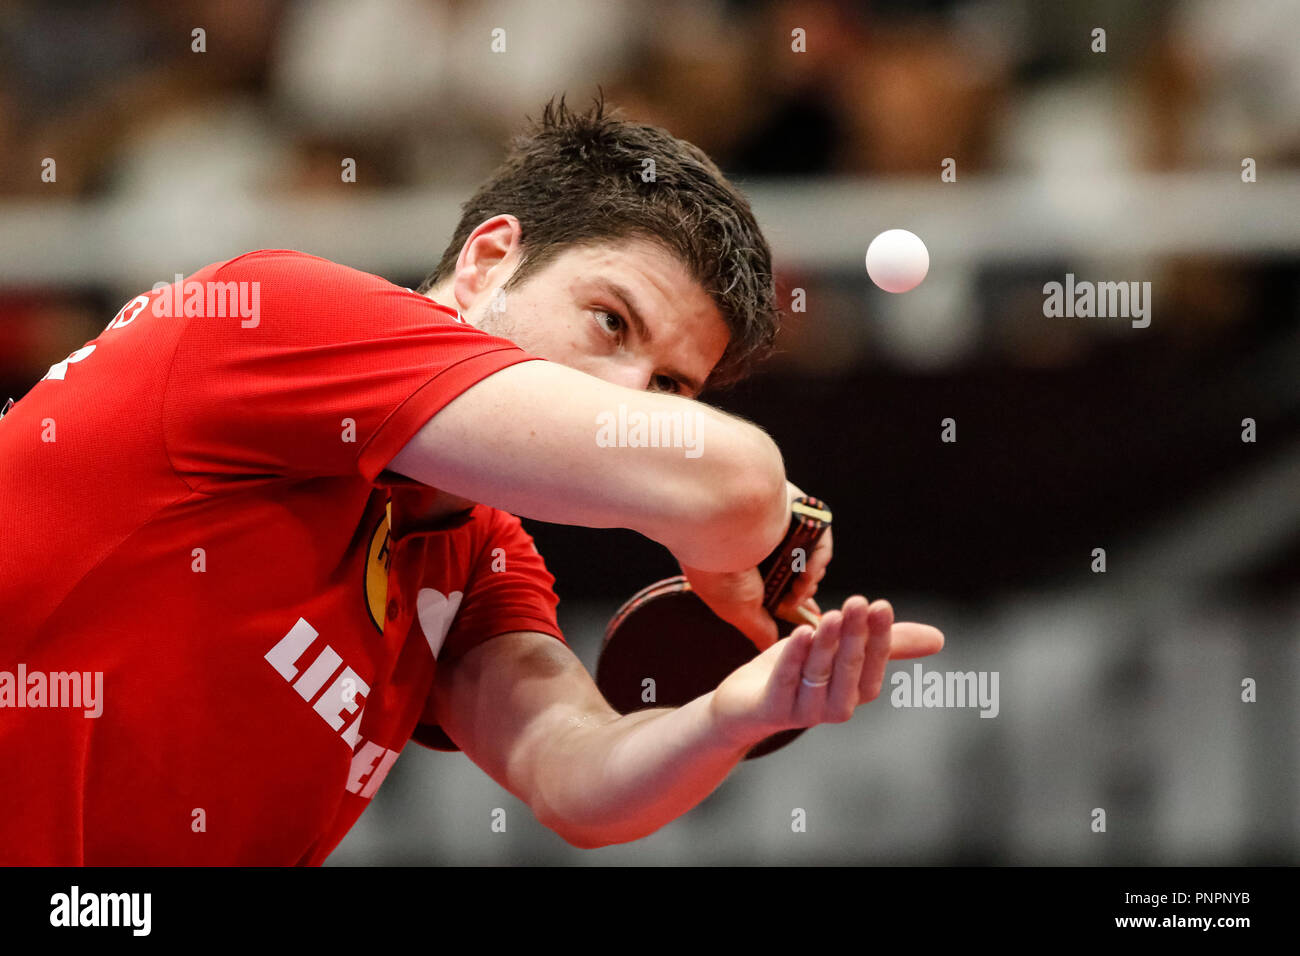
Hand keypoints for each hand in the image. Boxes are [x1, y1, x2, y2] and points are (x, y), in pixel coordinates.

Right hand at [679, 480, 829, 650]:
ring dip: (809, 581)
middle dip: (802, 595)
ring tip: (798, 586)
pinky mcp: (798, 514)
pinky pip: (820, 542)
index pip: (778, 589)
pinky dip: (818, 561)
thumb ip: (759, 628)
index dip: (794, 604)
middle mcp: (763, 548)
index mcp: (745, 568)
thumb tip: (769, 648)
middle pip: (798, 577)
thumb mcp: (739, 610)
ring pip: (812, 562)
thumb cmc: (720, 571)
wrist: (721, 528)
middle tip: (796, 600)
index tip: (808, 619)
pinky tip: (806, 572)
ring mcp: (782, 530)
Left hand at [707, 596, 943, 749]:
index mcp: (855, 691)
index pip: (873, 664)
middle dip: (856, 636)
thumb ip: (885, 643)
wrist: (743, 705)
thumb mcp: (840, 649)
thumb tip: (939, 639)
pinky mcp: (771, 710)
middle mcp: (834, 706)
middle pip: (849, 670)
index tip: (881, 605)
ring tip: (832, 614)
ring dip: (827, 646)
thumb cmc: (798, 671)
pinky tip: (801, 632)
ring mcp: (803, 711)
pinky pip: (785, 683)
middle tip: (859, 602)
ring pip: (819, 676)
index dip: (878, 637)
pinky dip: (794, 658)